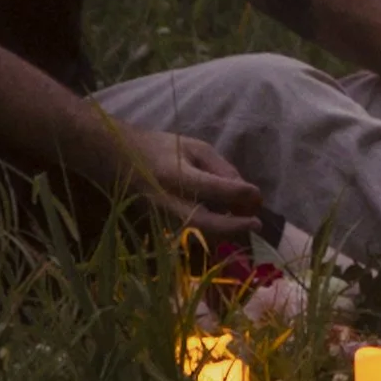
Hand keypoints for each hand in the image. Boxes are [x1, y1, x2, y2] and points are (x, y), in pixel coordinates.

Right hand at [116, 125, 262, 236]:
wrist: (123, 160)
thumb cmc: (163, 149)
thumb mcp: (195, 147)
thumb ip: (220, 168)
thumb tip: (246, 192)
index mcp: (175, 175)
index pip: (211, 188)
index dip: (237, 193)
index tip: (257, 194)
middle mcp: (168, 201)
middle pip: (205, 223)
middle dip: (234, 226)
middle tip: (257, 223)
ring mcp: (163, 218)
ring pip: (202, 233)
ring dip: (227, 229)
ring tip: (246, 219)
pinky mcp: (164, 227)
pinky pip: (195, 233)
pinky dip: (216, 230)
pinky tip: (228, 220)